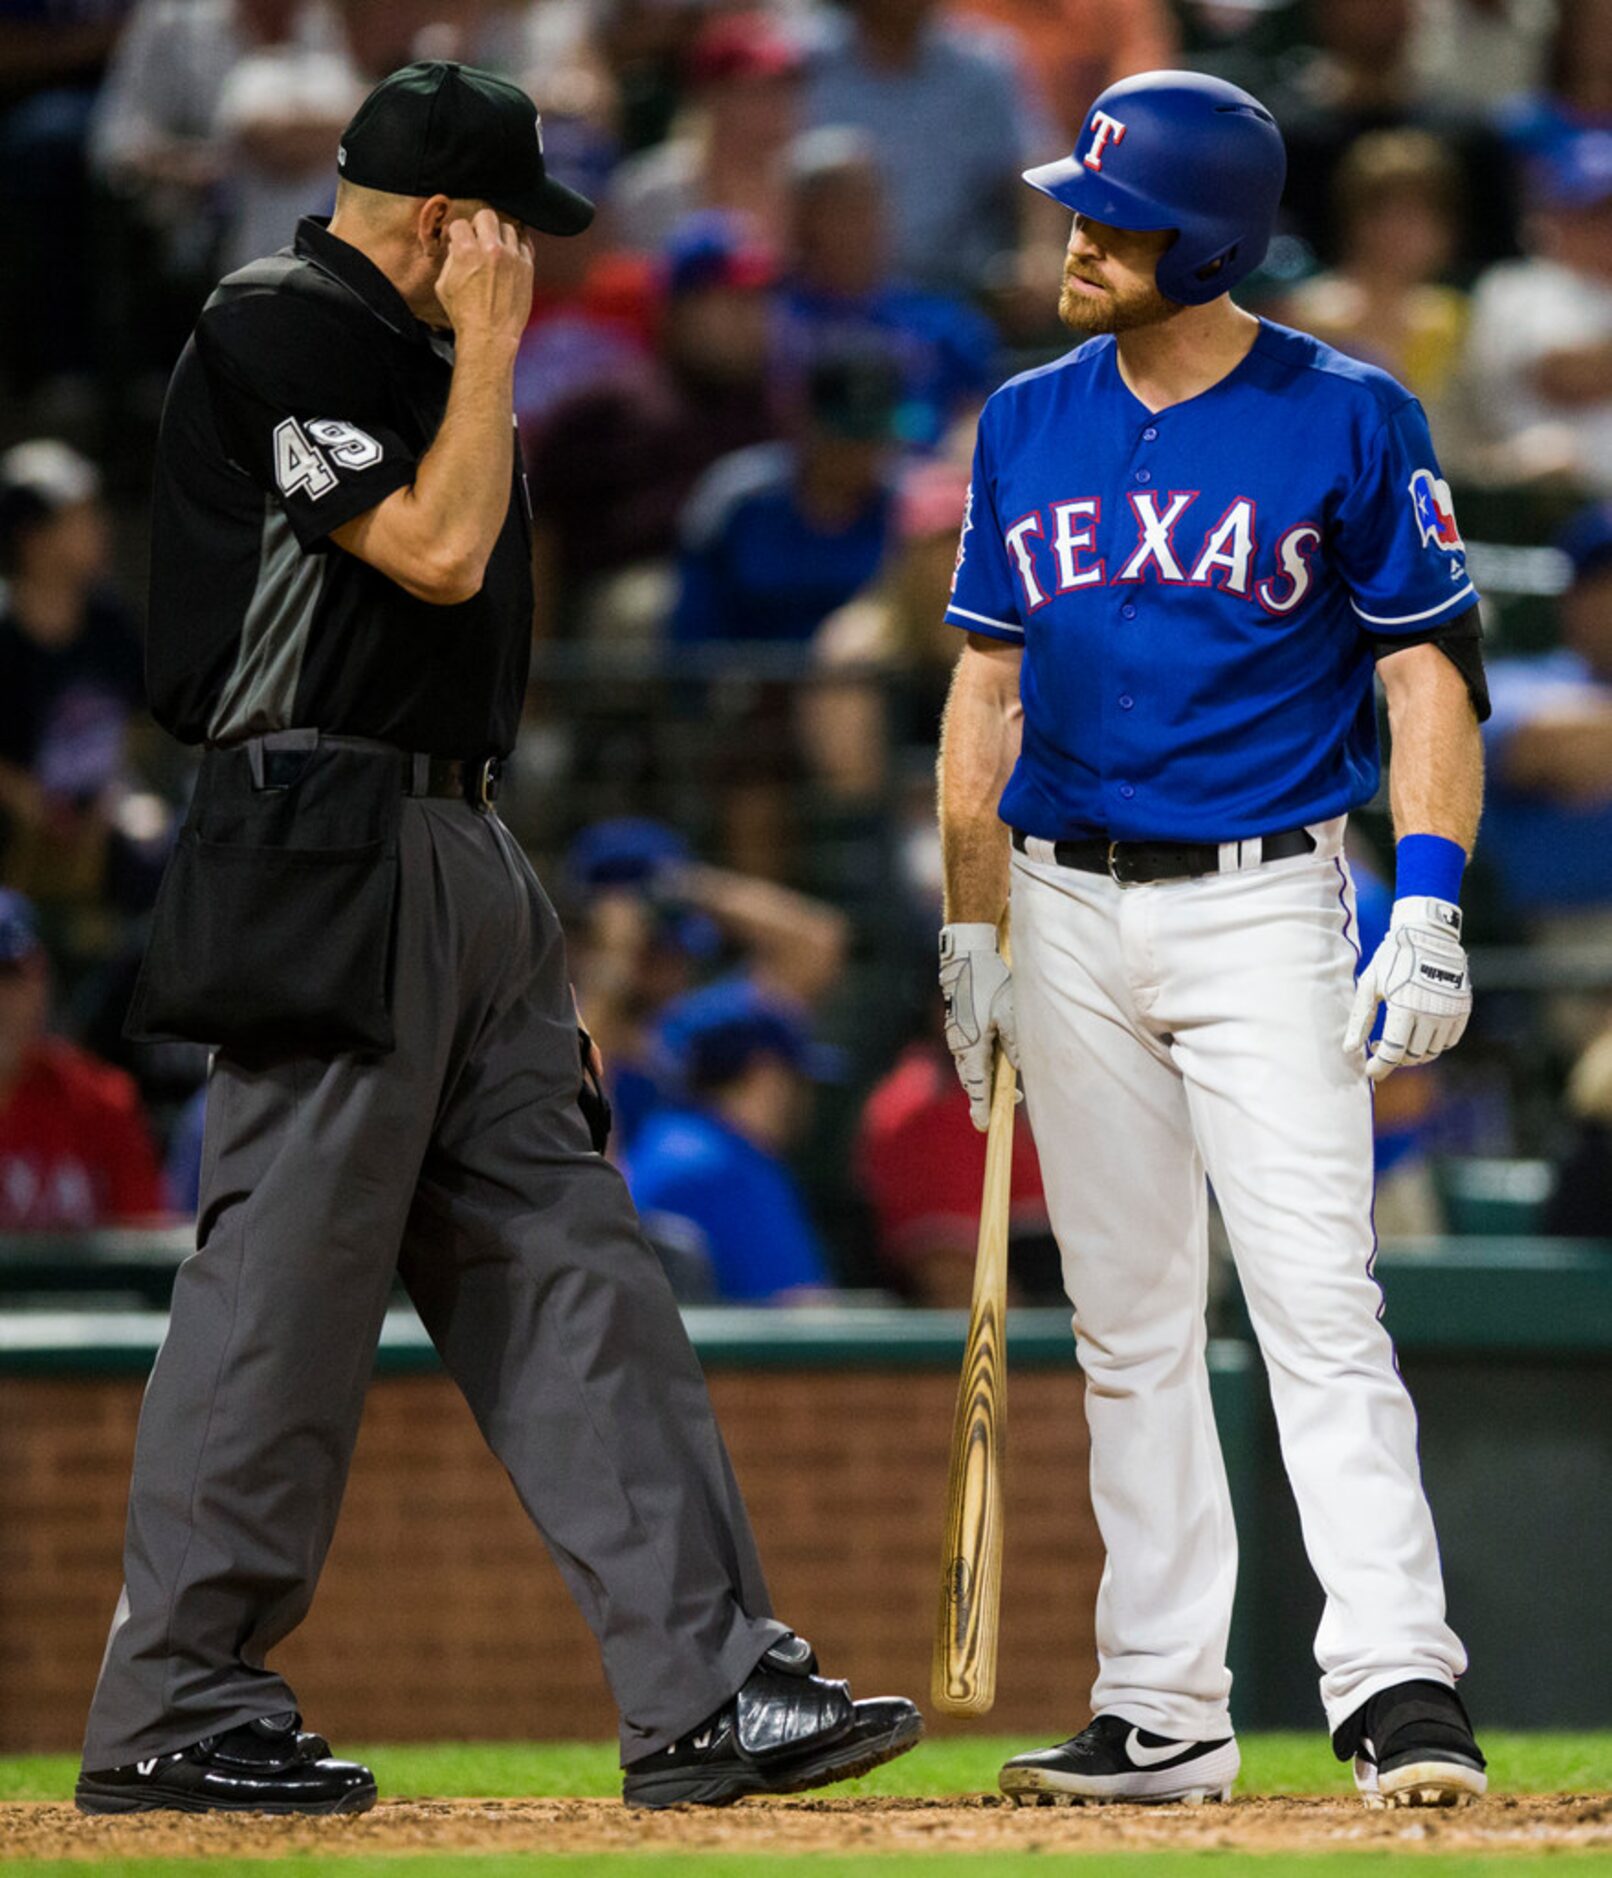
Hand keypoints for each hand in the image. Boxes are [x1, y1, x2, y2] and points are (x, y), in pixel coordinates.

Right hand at [435, 208, 533, 347]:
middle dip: (480, 224)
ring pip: (508, 228)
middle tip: (479, 237)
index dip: (458, 232)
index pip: (461, 224)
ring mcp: (512, 257)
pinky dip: (516, 249)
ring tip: (496, 250)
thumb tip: (455, 245)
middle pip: (487, 215)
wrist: (491, 335)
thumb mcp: (444, 285)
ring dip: (500, 236)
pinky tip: (510, 259)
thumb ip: (450, 260)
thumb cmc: (465, 315)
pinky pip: (524, 245)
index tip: (460, 239)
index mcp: (466, 251)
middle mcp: (491, 249)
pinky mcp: (527, 267)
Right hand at [940, 922, 1017, 1130]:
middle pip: (973, 1080)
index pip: (977, 1087)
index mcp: (971, 1047)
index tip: (984, 1126)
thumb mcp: (1009, 1013)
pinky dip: (981, 1063)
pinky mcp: (958, 1027)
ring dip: (986, 1078)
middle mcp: (960, 1045)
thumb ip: (1015, 1043)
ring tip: (1008, 1089)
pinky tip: (994, 1059)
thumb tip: (1018, 1068)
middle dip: (988, 1096)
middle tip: (1009, 1106)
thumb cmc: (990, 983)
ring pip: (971, 1067)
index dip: (982, 1108)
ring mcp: (956, 1036)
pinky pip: (969, 1054)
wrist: (966, 957)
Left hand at [1345, 896, 1470, 1082]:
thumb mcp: (1370, 984)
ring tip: (1398, 1041)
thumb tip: (1350, 1050)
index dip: (1380, 1066)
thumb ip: (1361, 1018)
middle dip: (1394, 1059)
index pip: (1393, 1052)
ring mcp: (1451, 1013)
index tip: (1370, 1071)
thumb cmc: (1393, 958)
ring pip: (1432, 1051)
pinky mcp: (1463, 1009)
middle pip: (1412, 1056)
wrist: (1428, 935)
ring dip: (1413, 1054)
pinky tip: (1418, 1034)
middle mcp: (1432, 1014)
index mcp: (1405, 1008)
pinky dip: (1434, 1044)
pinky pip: (1449, 1041)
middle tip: (1380, 1048)